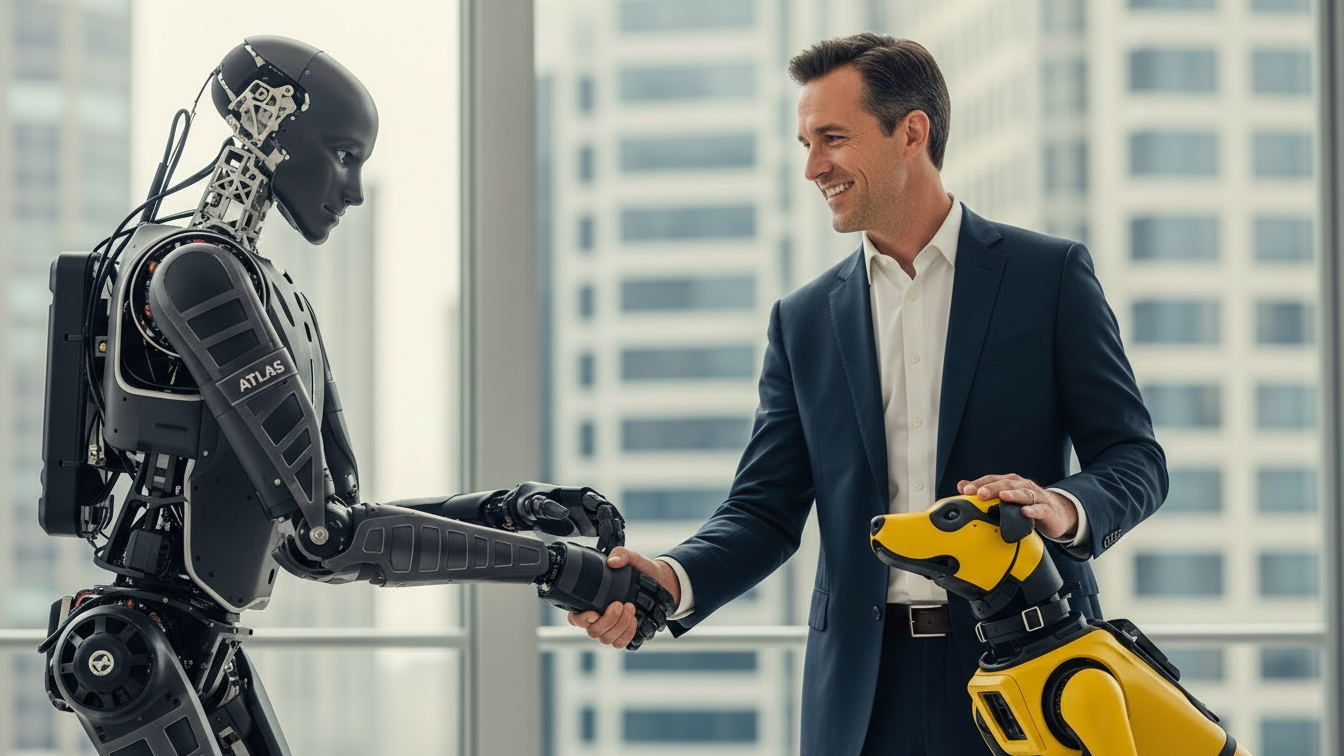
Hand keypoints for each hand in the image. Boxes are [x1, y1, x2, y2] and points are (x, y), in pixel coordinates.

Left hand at [495, 482, 625, 552]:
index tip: (612, 532)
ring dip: (614, 538)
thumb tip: (566, 513)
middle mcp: (590, 503)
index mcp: (582, 494)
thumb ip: (549, 507)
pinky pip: (604, 532)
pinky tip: (608, 554)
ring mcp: (590, 514)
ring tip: (611, 554)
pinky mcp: (589, 524)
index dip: (610, 517)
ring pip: (610, 524)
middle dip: (613, 531)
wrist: (530, 507)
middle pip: (610, 515)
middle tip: (611, 549)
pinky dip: (608, 542)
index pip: (602, 504)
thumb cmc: (533, 501)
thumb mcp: (537, 503)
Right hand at [565, 547, 680, 649]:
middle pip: (592, 631)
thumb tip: (612, 562)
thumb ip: (621, 554)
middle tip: (620, 604)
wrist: (661, 582)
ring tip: (631, 608)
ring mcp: (611, 628)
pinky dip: (627, 634)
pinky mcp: (624, 635)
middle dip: (607, 619)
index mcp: (592, 601)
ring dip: (619, 626)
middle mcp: (599, 618)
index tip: (594, 612)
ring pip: (606, 638)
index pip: (575, 618)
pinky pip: (620, 643)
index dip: (581, 619)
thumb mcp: (633, 558)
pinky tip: (634, 621)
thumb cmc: (640, 571)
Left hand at [958, 474, 1077, 540]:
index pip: (992, 480)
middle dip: (992, 488)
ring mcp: (1036, 497)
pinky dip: (1032, 510)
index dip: (979, 484)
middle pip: (1006, 484)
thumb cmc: (1027, 503)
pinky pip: (1040, 509)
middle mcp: (1022, 486)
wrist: (1057, 512)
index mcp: (1010, 483)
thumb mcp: (1005, 496)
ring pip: (1023, 494)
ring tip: (1002, 497)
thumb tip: (962, 486)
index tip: (965, 490)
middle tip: (980, 493)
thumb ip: (984, 491)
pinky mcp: (1047, 510)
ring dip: (1012, 495)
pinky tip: (1025, 512)